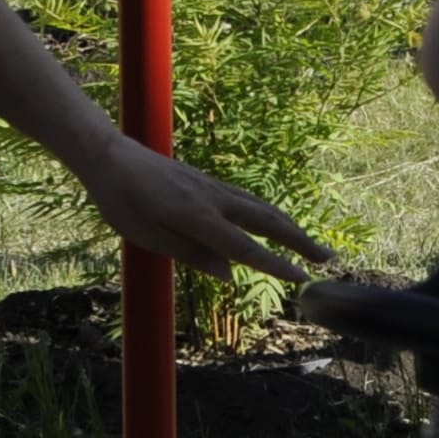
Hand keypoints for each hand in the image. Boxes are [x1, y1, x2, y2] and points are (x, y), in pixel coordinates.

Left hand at [74, 137, 331, 284]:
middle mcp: (215, 200)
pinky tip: (275, 223)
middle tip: (328, 260)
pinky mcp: (209, 183)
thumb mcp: (148, 237)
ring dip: (292, 227)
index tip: (303, 280)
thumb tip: (229, 274)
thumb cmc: (122, 201)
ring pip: (264, 208)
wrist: (111, 157)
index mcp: (199, 218)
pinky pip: (250, 200)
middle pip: (269, 222)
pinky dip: (272, 214)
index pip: (247, 247)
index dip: (276, 265)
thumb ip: (191, 255)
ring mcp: (215, 188)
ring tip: (311, 244)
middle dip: (301, 242)